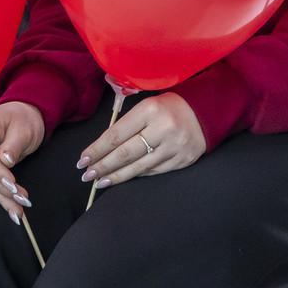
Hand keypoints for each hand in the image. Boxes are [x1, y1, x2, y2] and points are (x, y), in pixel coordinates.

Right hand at [0, 101, 45, 223]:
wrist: (21, 119)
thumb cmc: (23, 120)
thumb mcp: (23, 129)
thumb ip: (13, 144)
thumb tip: (5, 160)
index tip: (12, 183)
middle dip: (2, 186)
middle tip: (22, 199)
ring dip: (3, 195)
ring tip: (21, 207)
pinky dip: (1, 197)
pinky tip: (12, 210)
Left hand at [78, 93, 206, 189]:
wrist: (205, 111)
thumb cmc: (168, 106)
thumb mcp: (147, 105)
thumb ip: (127, 124)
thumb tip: (102, 148)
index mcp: (150, 110)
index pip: (116, 134)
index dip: (97, 150)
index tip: (82, 160)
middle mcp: (163, 129)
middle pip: (125, 153)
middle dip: (102, 166)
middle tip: (86, 176)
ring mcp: (174, 147)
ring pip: (138, 167)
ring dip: (116, 176)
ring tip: (100, 182)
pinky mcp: (182, 160)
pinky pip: (153, 171)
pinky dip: (136, 175)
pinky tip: (123, 178)